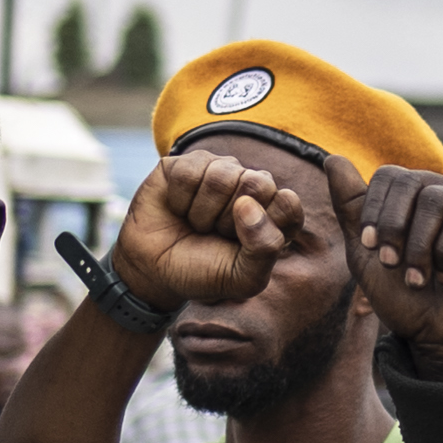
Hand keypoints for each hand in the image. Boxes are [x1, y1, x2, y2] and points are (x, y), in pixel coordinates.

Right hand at [110, 149, 304, 307]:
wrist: (154, 270)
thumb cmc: (204, 272)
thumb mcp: (243, 279)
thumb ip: (264, 248)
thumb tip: (248, 204)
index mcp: (275, 213)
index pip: (288, 204)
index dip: (262, 227)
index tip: (241, 245)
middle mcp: (252, 187)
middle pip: (258, 183)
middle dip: (230, 219)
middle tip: (216, 234)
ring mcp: (221, 171)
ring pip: (222, 176)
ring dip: (203, 212)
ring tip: (196, 224)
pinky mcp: (188, 164)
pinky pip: (189, 173)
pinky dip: (179, 200)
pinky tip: (178, 209)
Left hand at [347, 167, 442, 378]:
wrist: (439, 337)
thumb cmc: (404, 296)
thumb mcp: (365, 252)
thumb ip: (351, 206)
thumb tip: (332, 158)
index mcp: (416, 195)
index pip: (390, 175)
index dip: (374, 210)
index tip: (370, 248)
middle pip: (411, 181)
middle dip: (393, 226)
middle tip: (392, 264)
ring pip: (435, 200)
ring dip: (418, 247)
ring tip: (418, 279)